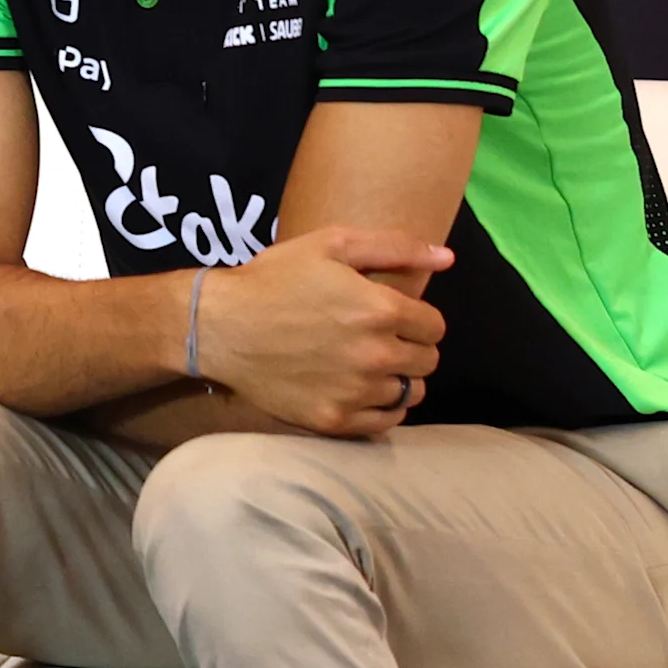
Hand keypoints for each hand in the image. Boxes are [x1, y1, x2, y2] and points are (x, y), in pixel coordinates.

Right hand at [191, 227, 450, 437]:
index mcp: (380, 309)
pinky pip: (385, 422)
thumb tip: (447, 259)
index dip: (416, 318)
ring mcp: (356, 391)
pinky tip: (358, 389)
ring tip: (368, 365)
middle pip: (427, 361)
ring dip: (398, 378)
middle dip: (410, 347)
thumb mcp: (330, 245)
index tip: (392, 316)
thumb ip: (394, 247)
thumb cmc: (275, 278)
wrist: (220, 326)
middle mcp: (376, 354)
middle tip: (378, 338)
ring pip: (410, 392)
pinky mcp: (335, 419)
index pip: (435, 326)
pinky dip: (381, 407)